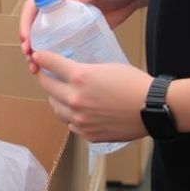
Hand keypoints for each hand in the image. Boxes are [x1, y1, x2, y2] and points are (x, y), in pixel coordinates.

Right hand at [20, 0, 143, 73]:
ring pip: (46, 39)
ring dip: (38, 53)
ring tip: (36, 69)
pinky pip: (62, 46)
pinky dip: (55, 58)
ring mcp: (69, 24)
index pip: (34, 7)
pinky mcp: (81, 35)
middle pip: (35, 26)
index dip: (25, 22)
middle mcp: (60, 10)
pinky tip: (55, 70)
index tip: (26, 39)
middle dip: (29, 43)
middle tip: (30, 60)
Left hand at [34, 53, 151, 143]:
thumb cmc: (134, 83)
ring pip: (56, 108)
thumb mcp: (106, 67)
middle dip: (45, 78)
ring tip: (59, 93)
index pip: (50, 64)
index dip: (42, 58)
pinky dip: (69, 116)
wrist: (152, 109)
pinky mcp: (88, 134)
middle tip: (46, 74)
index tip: (37, 56)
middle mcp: (75, 99)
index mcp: (79, 77)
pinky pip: (70, 124)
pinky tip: (74, 111)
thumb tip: (73, 73)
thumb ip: (86, 71)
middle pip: (48, 87)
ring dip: (55, 98)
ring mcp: (80, 119)